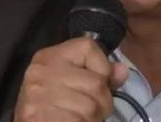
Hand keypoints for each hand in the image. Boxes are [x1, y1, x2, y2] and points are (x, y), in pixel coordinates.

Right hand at [14, 38, 129, 121]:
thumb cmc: (51, 104)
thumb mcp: (70, 81)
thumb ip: (98, 74)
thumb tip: (122, 71)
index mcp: (49, 56)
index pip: (88, 47)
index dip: (102, 67)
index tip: (98, 81)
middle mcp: (42, 72)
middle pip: (96, 83)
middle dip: (102, 102)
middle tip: (90, 111)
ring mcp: (39, 96)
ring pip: (91, 107)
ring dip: (92, 119)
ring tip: (80, 118)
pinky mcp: (38, 117)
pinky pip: (79, 121)